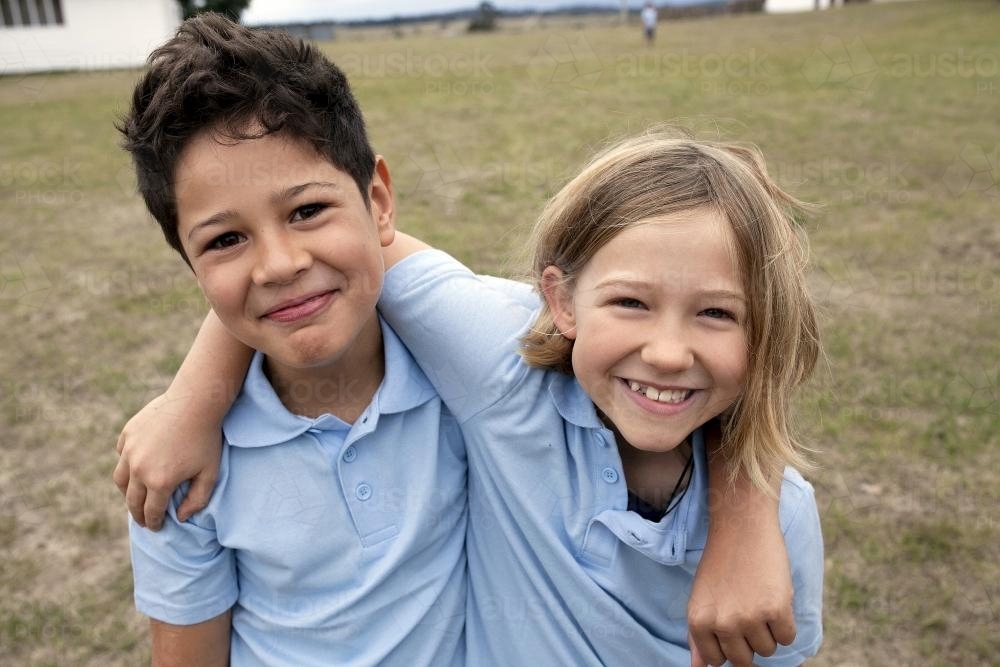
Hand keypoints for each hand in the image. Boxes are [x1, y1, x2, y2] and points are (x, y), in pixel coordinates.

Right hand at [113, 391, 221, 529]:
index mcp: (159, 482)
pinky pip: (121, 455)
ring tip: (135, 497)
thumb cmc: (206, 438)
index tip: (156, 527)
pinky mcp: (127, 434)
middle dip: (138, 514)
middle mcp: (138, 469)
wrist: (195, 401)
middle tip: (143, 520)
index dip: (154, 523)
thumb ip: (197, 499)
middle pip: (132, 500)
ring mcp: (129, 450)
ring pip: (120, 480)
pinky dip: (126, 465)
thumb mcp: (210, 472)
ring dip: (127, 493)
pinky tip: (134, 468)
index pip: (152, 511)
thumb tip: (180, 517)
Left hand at [687, 515, 794, 666]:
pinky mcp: (776, 610)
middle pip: (744, 660)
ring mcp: (749, 618)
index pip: (717, 661)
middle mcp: (721, 623)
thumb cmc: (720, 563)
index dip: (728, 644)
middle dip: (749, 640)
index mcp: (698, 622)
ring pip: (767, 650)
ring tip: (759, 600)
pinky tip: (774, 598)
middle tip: (747, 610)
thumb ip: (699, 635)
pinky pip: (787, 638)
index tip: (732, 625)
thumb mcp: (700, 598)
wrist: (742, 527)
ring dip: (768, 631)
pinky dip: (785, 624)